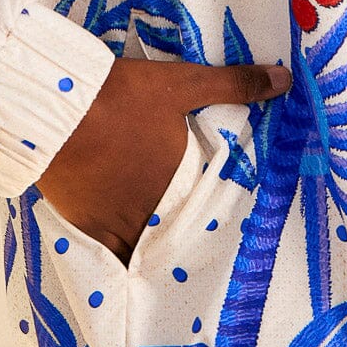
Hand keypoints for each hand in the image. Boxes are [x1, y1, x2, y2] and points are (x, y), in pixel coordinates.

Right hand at [35, 56, 291, 265]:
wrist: (61, 108)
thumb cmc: (122, 95)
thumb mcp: (182, 83)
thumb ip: (234, 84)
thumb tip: (285, 80)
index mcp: (180, 178)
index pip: (204, 210)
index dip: (209, 214)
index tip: (216, 218)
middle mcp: (156, 209)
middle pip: (175, 232)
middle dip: (182, 232)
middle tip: (189, 232)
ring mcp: (120, 222)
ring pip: (147, 247)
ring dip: (155, 246)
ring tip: (163, 247)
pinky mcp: (89, 226)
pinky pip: (112, 257)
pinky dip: (122, 260)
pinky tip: (128, 266)